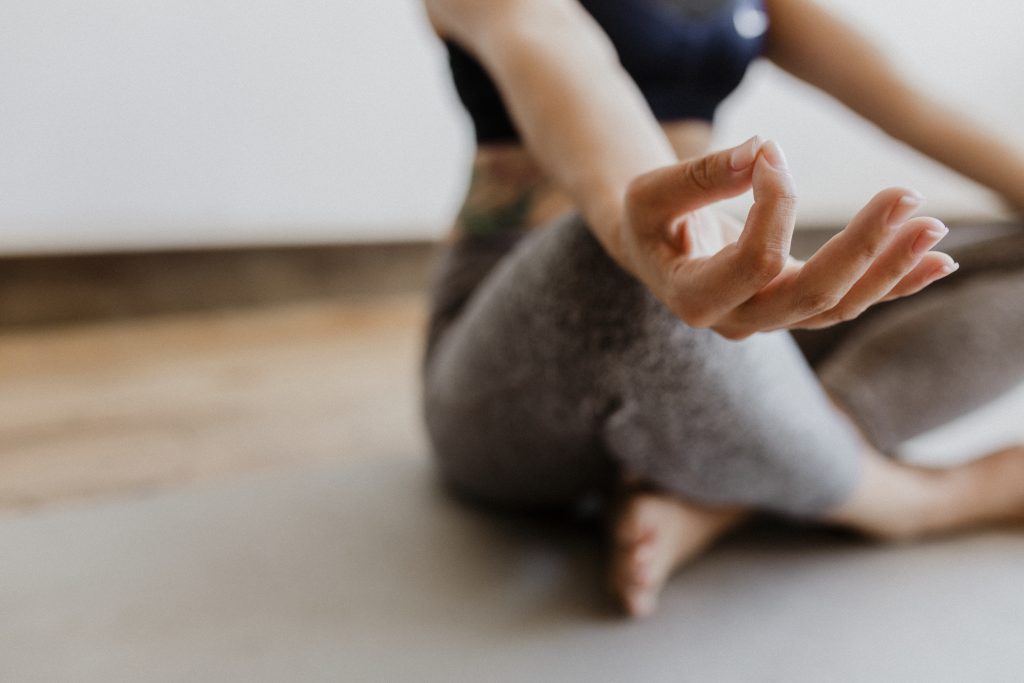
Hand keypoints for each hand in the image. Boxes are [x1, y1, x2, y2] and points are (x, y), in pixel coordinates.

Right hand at [618, 137, 958, 339]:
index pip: (755, 262)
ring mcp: (771, 320)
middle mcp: (737, 322)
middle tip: (905, 195)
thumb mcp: (652, 193)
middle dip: (862, 248)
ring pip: (841, 306)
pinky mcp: (795, 308)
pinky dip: (894, 284)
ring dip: (891, 268)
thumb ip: (699, 176)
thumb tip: (762, 150)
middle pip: (812, 297)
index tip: (772, 152)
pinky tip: (937, 263)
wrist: (655, 250)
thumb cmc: (650, 221)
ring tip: (934, 225)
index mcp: (694, 299)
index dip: (775, 205)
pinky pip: (851, 303)